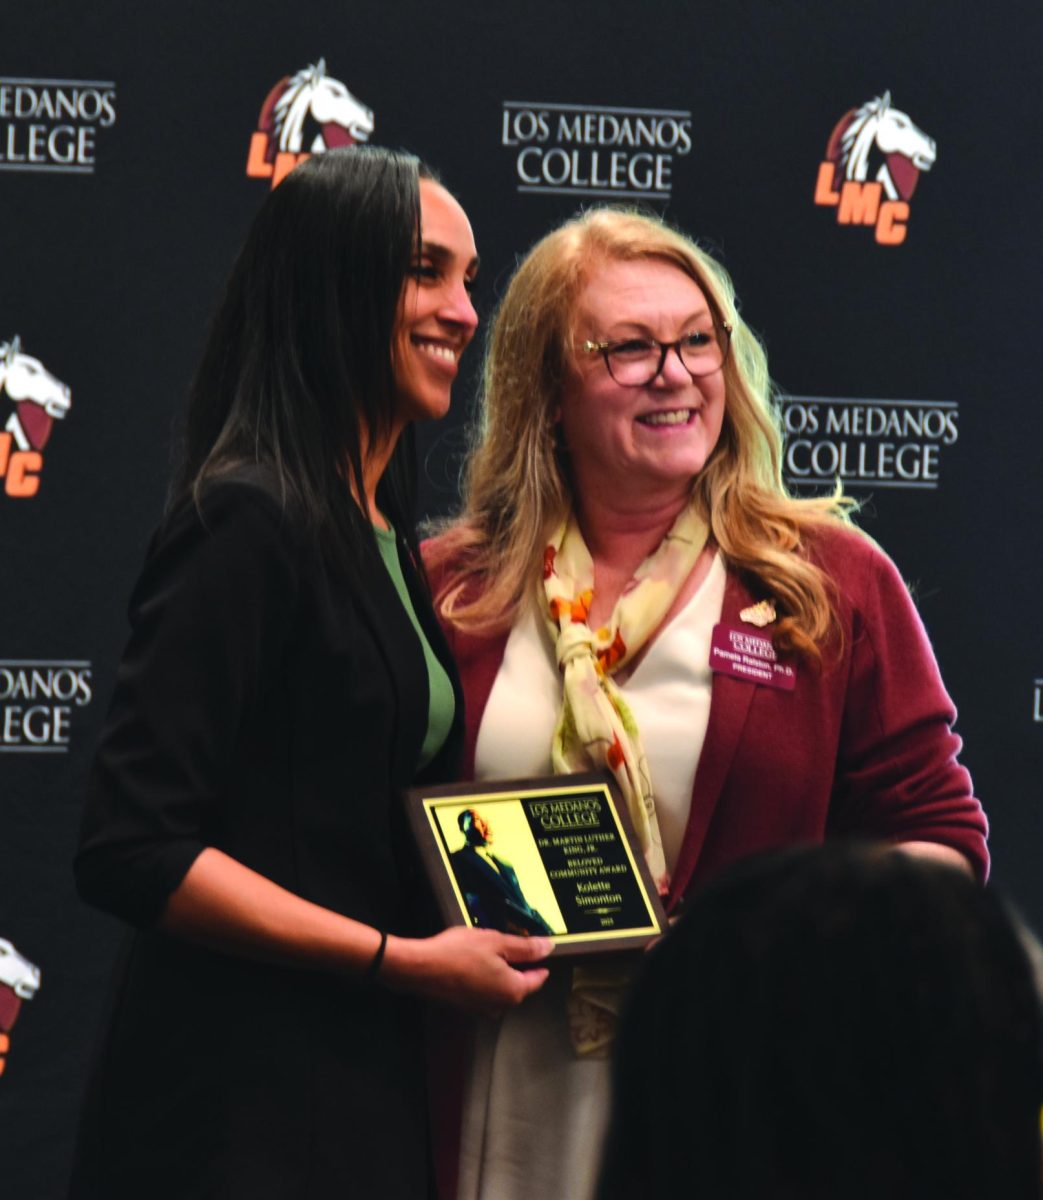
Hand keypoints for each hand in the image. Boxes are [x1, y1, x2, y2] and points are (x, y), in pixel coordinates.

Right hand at [380, 927, 551, 1014]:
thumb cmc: (460, 952)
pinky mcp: (467, 1006)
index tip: (537, 947)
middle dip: (518, 965)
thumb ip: (525, 947)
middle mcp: (501, 1006)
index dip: (539, 961)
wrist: (421, 967)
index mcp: (513, 991)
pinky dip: (486, 976)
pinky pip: (486, 990)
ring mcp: (482, 1008)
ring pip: (502, 987)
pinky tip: (475, 960)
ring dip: (501, 970)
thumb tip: (549, 948)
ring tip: (489, 948)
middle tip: (509, 942)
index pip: (538, 978)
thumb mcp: (497, 942)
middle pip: (520, 984)